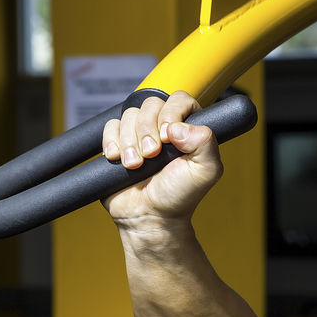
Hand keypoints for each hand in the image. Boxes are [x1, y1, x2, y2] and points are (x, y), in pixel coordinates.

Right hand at [100, 90, 222, 227]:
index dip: (171, 113)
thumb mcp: (205, 171)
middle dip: (148, 131)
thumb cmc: (179, 196)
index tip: (169, 138)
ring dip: (130, 142)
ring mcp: (140, 134)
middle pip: (150, 104)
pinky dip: (112, 142)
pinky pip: (110, 126)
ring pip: (129, 115)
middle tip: (152, 155)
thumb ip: (206, 143)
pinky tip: (118, 160)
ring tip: (135, 165)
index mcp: (188, 129)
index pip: (180, 99)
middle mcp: (164, 128)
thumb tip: (179, 126)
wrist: (149, 217)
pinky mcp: (119, 142)